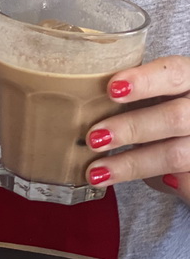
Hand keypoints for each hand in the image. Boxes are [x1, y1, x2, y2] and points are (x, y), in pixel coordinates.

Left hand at [86, 54, 189, 201]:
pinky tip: (122, 185)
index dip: (144, 80)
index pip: (174, 73)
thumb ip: (132, 95)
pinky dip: (151, 183)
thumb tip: (79, 106)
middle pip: (175, 116)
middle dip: (132, 127)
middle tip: (94, 137)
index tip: (111, 89)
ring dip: (131, 163)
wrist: (188, 139)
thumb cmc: (160, 109)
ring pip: (174, 154)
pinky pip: (183, 182)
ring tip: (95, 171)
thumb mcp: (155, 94)